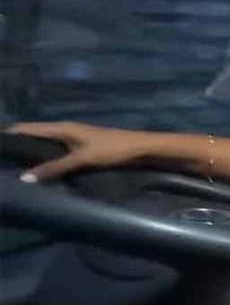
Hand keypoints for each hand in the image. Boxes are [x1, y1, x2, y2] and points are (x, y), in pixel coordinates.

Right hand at [6, 121, 146, 181]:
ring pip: (44, 144)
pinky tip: (39, 168)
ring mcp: (72, 139)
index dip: (9, 134)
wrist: (140, 147)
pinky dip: (44, 157)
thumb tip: (25, 177)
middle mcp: (64, 130)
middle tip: (1, 159)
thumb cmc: (112, 148)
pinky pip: (55, 151)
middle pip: (33, 135)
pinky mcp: (80, 148)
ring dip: (30, 151)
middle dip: (16, 143)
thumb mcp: (82, 158)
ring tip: (12, 164)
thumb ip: (55, 167)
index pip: (27, 128)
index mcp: (62, 128)